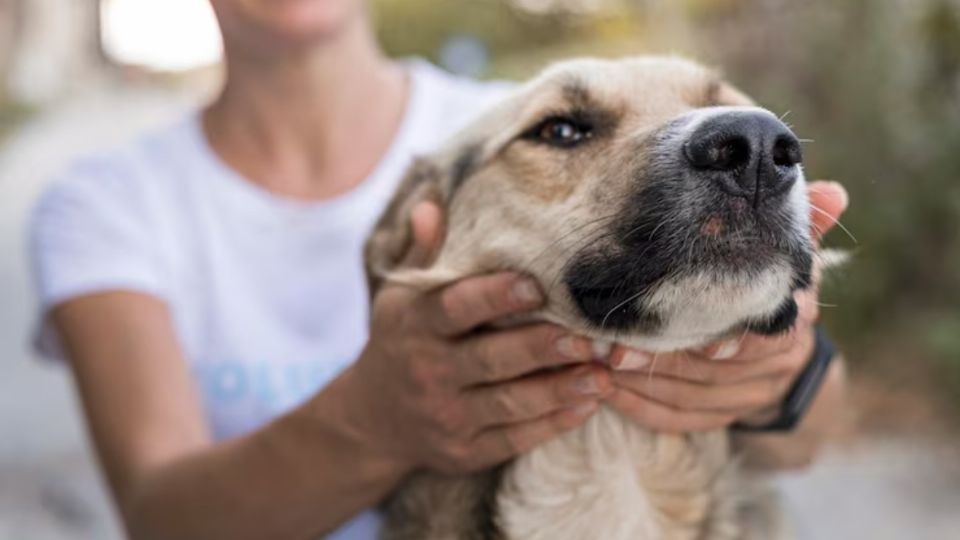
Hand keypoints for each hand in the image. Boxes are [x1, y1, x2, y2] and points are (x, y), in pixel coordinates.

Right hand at [341, 202, 610, 474]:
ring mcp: (447, 416)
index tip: (537, 284)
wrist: (372, 420)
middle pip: (491, 359)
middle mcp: (428, 372)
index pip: (455, 308)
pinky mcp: (465, 451)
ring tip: (603, 372)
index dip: (495, 296)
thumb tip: (430, 203)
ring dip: (560, 389)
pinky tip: (587, 404)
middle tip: (588, 335)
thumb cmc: (401, 342)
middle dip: (542, 346)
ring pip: (510, 403)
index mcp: (414, 326)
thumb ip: (424, 253)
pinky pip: (514, 439)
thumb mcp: (400, 297)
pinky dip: (553, 423)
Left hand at [605, 181, 848, 432]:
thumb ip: (804, 225)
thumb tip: (835, 192)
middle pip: (710, 372)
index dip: (718, 337)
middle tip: (609, 347)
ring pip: (689, 399)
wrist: (787, 352)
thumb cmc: (774, 286)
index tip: (675, 328)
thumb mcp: (789, 254)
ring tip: (596, 363)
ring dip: (639, 384)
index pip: (755, 338)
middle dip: (658, 358)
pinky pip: (678, 421)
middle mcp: (775, 367)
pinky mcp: (721, 418)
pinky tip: (606, 392)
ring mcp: (748, 398)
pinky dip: (641, 409)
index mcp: (791, 324)